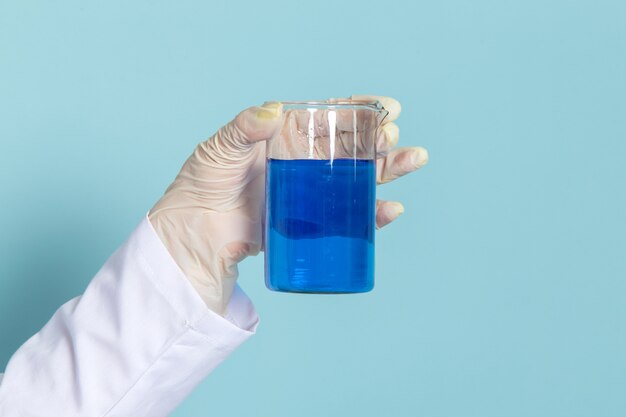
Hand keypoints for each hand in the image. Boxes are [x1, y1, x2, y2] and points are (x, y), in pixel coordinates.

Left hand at [149, 96, 428, 314]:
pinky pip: (350, 220)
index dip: (361, 111)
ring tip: (412, 160)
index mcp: (288, 137)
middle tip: (394, 138)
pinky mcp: (313, 226)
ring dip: (389, 171)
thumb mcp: (220, 147)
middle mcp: (306, 163)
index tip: (387, 107)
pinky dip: (374, 217)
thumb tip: (274, 113)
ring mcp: (312, 194)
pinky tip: (391, 210)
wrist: (196, 233)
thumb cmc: (204, 183)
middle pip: (354, 148)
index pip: (331, 118)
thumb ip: (245, 127)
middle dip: (380, 141)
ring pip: (360, 180)